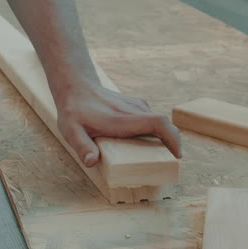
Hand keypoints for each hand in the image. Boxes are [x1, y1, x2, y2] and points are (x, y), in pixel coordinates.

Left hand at [55, 81, 181, 166]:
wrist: (77, 86)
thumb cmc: (74, 111)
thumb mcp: (70, 130)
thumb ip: (81, 146)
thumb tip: (91, 162)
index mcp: (123, 119)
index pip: (157, 123)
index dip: (172, 138)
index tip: (177, 154)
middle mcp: (134, 110)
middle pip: (164, 123)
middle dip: (174, 141)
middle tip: (173, 159)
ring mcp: (136, 106)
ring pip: (159, 121)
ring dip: (166, 136)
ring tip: (163, 154)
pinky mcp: (136, 105)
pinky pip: (152, 118)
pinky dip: (158, 130)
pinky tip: (149, 142)